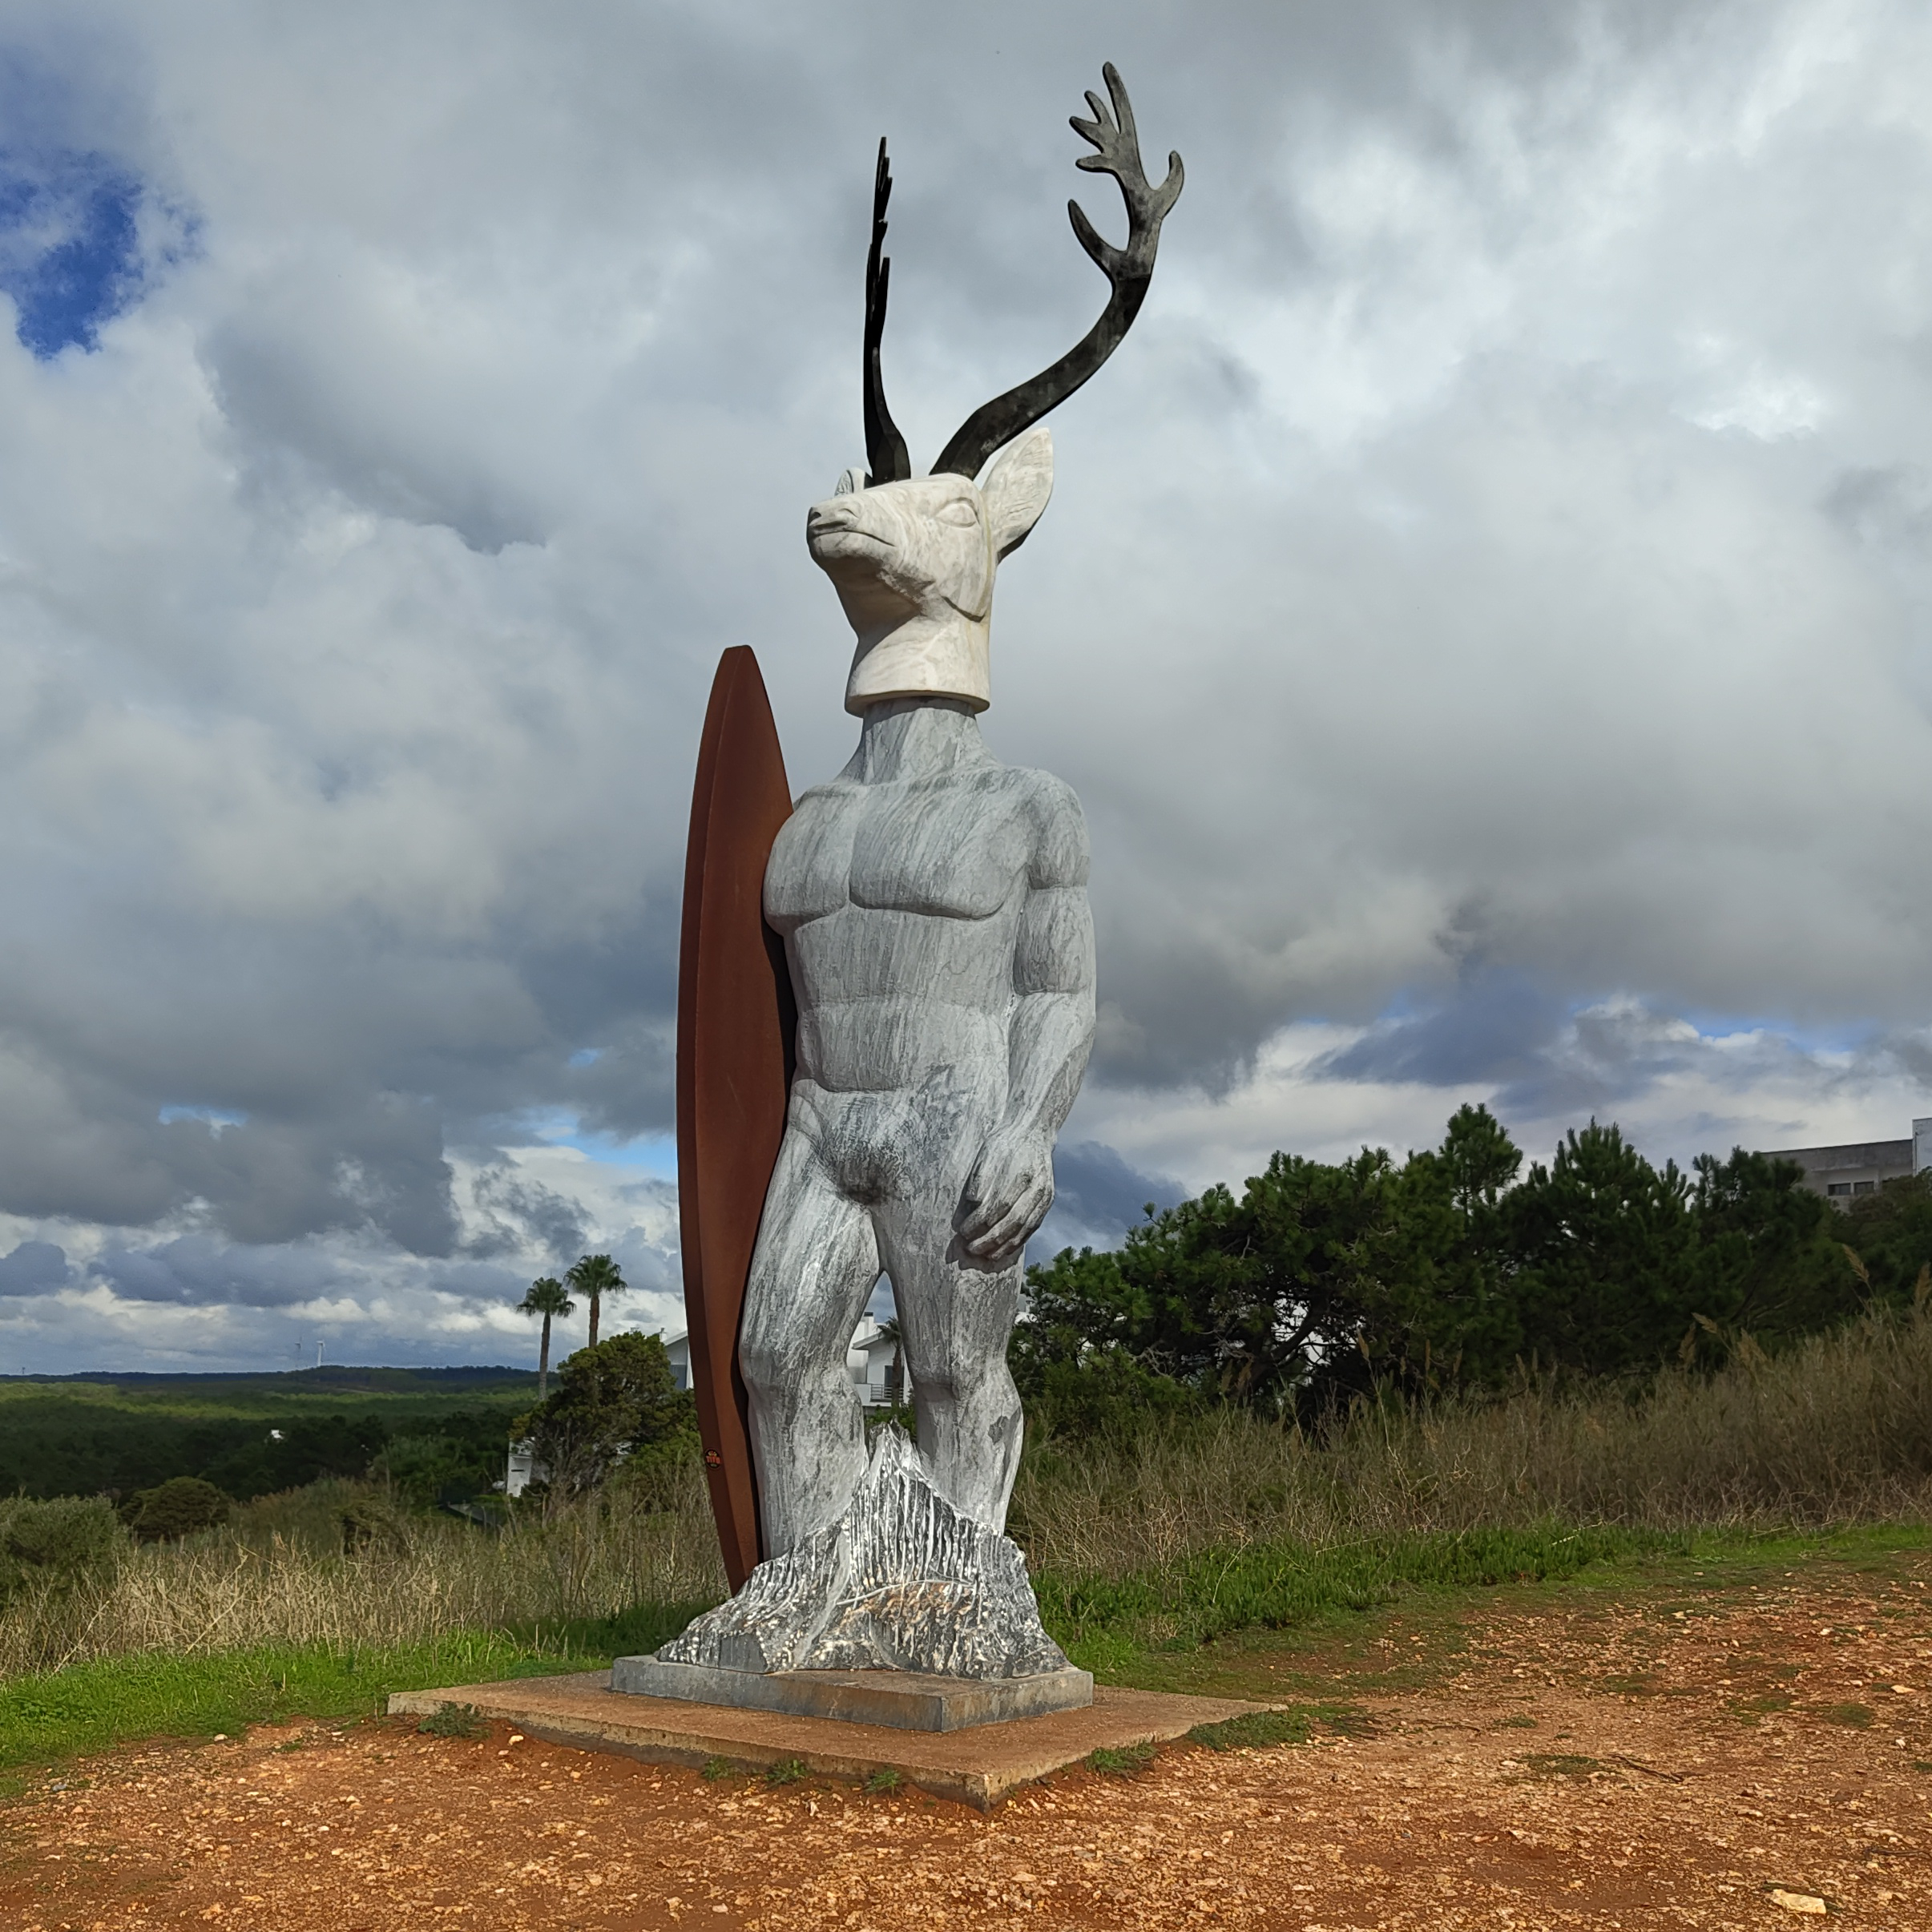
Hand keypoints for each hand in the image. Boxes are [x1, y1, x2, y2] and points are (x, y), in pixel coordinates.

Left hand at [958, 1128, 1055, 1266]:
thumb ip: (981, 1179)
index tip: (962, 1231)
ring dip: (1004, 1246)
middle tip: (970, 1249)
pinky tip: (1005, 1249)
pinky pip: (1033, 1226)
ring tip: (986, 1256)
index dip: (979, 1222)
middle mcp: (1036, 1186)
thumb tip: (973, 1206)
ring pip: (1024, 1227)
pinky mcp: (1047, 1201)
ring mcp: (1045, 1195)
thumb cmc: (1005, 1142)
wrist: (1033, 1132)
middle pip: (1012, 1220)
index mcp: (1020, 1172)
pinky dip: (1018, 1241)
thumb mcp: (988, 1154)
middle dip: (990, 1239)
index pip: (997, 1205)